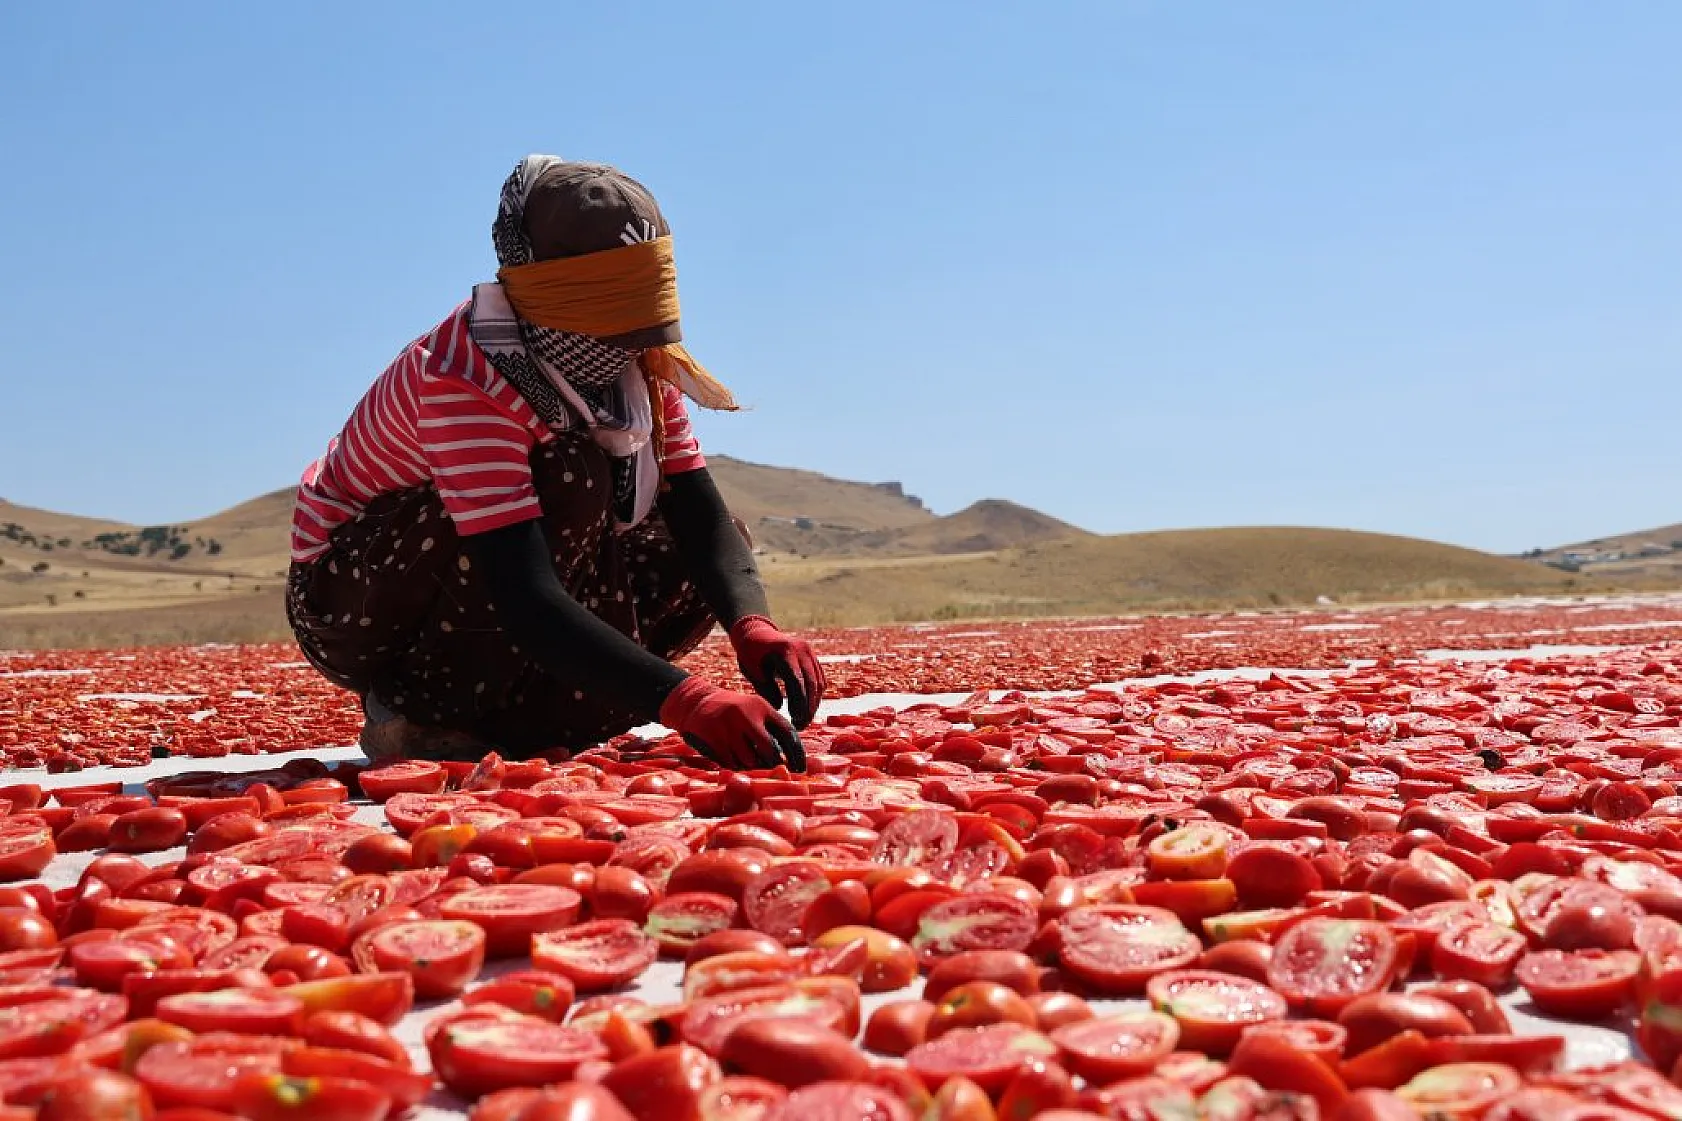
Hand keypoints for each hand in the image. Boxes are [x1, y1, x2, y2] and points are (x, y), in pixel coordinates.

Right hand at [658, 676, 805, 772]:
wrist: (696, 702)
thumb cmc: (732, 711)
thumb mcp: (753, 709)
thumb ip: (770, 727)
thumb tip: (789, 757)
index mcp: (760, 707)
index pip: (787, 732)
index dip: (797, 753)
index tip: (800, 768)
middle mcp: (745, 716)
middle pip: (769, 751)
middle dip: (774, 765)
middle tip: (774, 771)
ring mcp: (728, 728)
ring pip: (749, 761)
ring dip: (753, 767)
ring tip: (751, 763)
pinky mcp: (713, 739)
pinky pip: (731, 763)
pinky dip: (737, 767)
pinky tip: (735, 760)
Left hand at [728, 615, 826, 728]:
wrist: (757, 632)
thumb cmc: (751, 653)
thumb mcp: (752, 670)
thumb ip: (765, 688)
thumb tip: (779, 708)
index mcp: (785, 651)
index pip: (797, 681)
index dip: (798, 702)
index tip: (793, 719)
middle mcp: (802, 650)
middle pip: (811, 683)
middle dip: (808, 708)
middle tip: (800, 725)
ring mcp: (809, 652)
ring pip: (818, 683)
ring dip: (813, 704)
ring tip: (803, 721)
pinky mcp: (812, 658)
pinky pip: (819, 679)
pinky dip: (815, 695)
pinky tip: (807, 709)